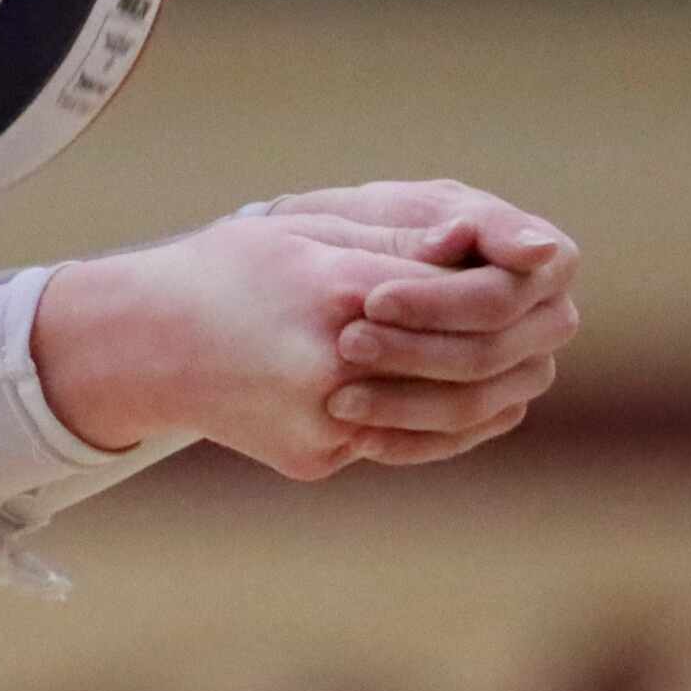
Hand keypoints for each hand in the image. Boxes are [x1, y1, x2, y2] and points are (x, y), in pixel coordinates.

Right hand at [34, 206, 576, 478]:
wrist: (140, 345)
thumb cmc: (224, 273)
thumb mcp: (304, 232)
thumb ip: (395, 241)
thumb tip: (482, 242)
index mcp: (335, 294)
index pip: (461, 297)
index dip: (505, 287)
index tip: (530, 272)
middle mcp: (332, 368)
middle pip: (469, 366)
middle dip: (516, 340)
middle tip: (551, 319)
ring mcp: (323, 424)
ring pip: (448, 418)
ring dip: (494, 389)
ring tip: (517, 363)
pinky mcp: (315, 458)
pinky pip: (400, 443)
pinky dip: (439, 421)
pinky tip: (462, 397)